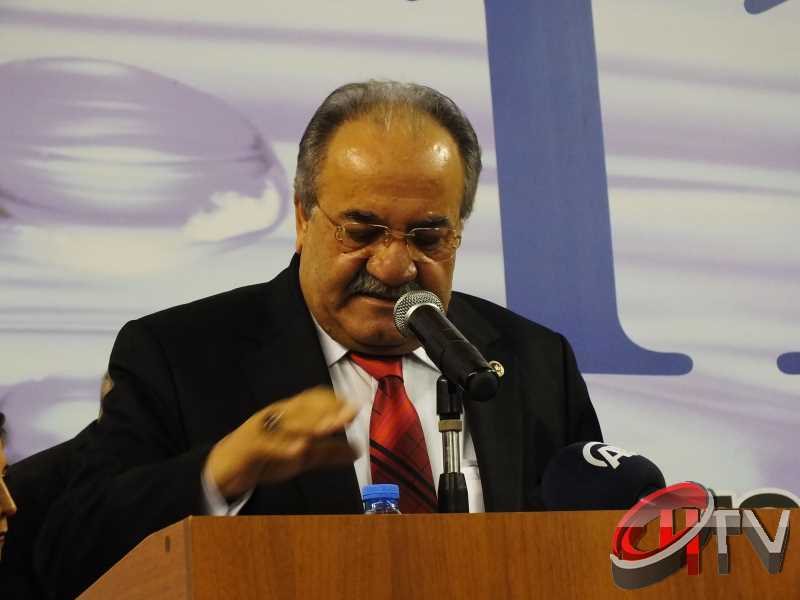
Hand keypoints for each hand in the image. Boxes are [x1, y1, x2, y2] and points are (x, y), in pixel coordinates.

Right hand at [204, 386, 358, 499]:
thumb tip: (358, 449)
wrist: (223, 470)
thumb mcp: (301, 456)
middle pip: (304, 408)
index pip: (313, 399)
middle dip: (329, 410)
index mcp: (289, 414)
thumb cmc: (265, 458)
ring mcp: (262, 429)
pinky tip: (299, 449)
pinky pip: (266, 444)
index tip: (353, 407)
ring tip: (330, 427)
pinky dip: (283, 446)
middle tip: (350, 414)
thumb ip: (327, 452)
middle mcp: (277, 416)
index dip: (334, 401)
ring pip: (287, 422)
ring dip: (311, 424)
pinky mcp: (248, 446)